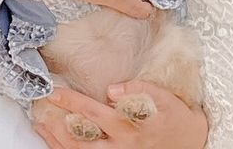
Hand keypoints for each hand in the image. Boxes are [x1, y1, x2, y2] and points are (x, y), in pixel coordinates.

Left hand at [33, 82, 207, 148]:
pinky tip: (54, 139)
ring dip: (57, 138)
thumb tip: (113, 88)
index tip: (56, 91)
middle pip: (80, 135)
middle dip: (58, 119)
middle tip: (42, 105)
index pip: (94, 113)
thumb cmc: (176, 118)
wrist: (191, 143)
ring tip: (41, 123)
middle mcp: (119, 144)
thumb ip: (141, 89)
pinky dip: (65, 148)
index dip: (73, 102)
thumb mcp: (165, 100)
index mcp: (129, 126)